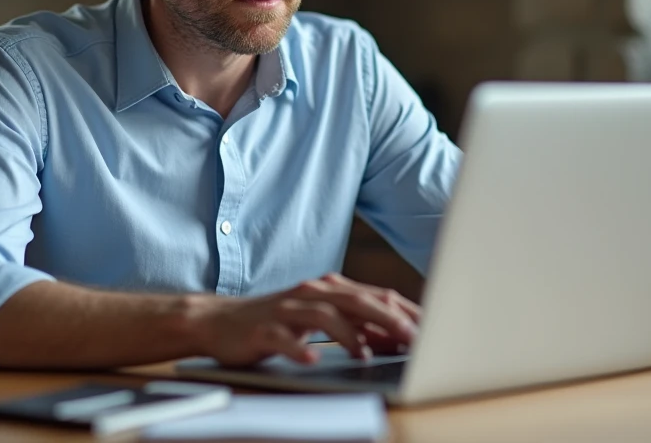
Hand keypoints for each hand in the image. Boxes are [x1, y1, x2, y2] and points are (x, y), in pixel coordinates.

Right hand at [186, 273, 420, 366]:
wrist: (219, 321)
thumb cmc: (276, 323)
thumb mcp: (320, 321)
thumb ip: (356, 325)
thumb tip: (396, 336)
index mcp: (328, 291)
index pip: (374, 296)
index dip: (404, 310)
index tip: (430, 328)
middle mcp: (310, 295)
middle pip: (355, 301)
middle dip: (387, 319)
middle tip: (412, 337)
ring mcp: (286, 311)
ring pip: (323, 316)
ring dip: (348, 335)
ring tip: (366, 354)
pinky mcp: (263, 330)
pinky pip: (283, 339)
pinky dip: (299, 348)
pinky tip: (312, 359)